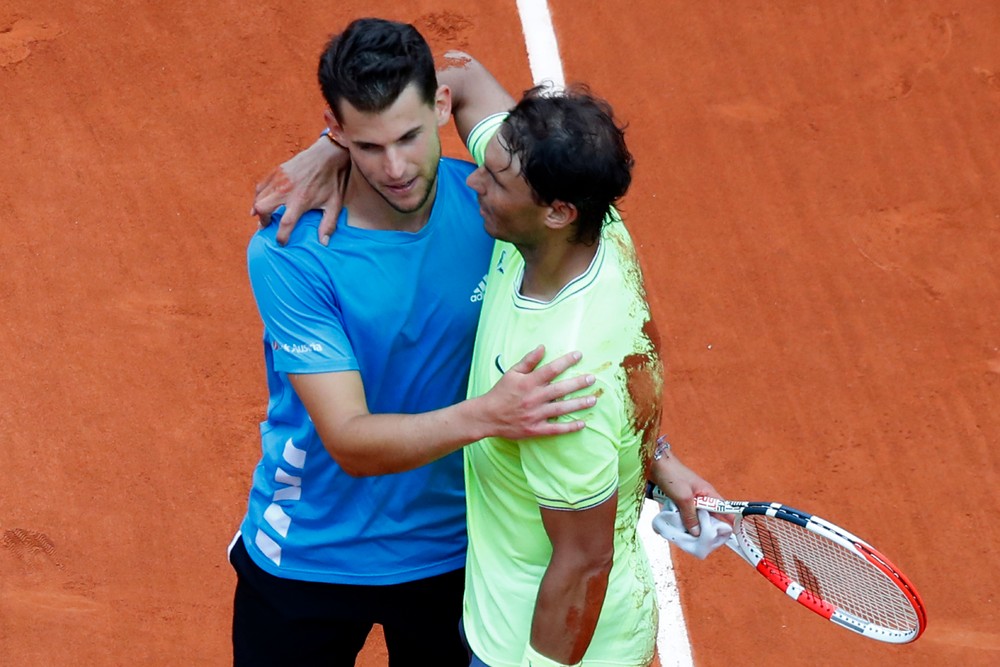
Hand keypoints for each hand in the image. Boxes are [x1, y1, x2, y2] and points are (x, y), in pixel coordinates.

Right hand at [251, 136, 349, 244]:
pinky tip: (262, 201)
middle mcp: (286, 190)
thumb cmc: (332, 180)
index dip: (281, 237)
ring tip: (263, 216)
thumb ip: (328, 224)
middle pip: (263, 209)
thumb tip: (324, 242)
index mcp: (300, 200)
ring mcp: (279, 179)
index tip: (281, 242)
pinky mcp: (277, 171)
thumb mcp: (334, 204)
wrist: (328, 155)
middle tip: (267, 226)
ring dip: (259, 209)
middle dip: (263, 221)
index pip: (285, 224)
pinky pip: (261, 186)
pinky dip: (259, 196)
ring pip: (259, 198)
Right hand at [475, 345, 597, 439]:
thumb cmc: (500, 392)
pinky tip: (582, 423)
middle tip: (592, 379)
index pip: (551, 369)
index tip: (579, 355)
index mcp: (528, 382)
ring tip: (593, 399)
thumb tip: (543, 347)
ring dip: (579, 404)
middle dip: (578, 383)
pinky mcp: (535, 429)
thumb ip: (528, 360)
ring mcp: (535, 415)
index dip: (566, 361)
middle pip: (560, 389)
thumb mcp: (511, 373)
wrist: (487, 416)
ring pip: (561, 409)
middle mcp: (534, 398)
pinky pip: (556, 429)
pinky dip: (569, 427)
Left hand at [648, 446, 728, 536]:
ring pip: (695, 517)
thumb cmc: (672, 475)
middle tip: (703, 543)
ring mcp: (690, 499)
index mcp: (708, 493)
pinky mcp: (679, 500)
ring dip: (692, 526)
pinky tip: (678, 529)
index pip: (724, 510)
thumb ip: (691, 515)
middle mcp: (702, 497)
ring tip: (689, 539)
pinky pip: (684, 514)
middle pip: (709, 517)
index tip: (726, 537)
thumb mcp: (683, 498)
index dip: (727, 523)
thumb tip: (697, 533)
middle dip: (706, 529)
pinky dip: (682, 521)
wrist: (654, 463)